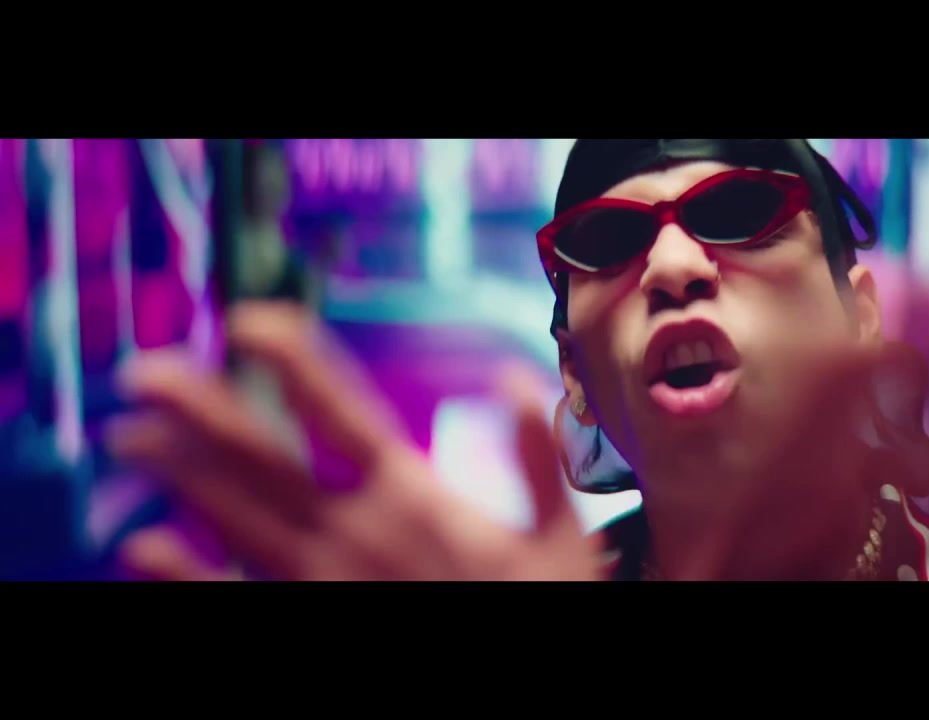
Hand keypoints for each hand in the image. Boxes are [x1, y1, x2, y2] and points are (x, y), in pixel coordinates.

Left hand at [109, 302, 600, 580]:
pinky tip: (140, 546)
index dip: (293, 362)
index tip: (249, 320)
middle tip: (144, 373)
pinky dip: (185, 573)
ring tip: (128, 438)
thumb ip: (535, 458)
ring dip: (179, 474)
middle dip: (201, 411)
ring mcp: (324, 582)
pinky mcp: (309, 618)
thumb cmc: (537, 610)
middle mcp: (356, 534)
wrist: (508, 693)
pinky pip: (233, 597)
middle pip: (263, 460)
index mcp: (415, 501)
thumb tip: (509, 374)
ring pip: (235, 519)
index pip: (343, 414)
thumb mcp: (562, 540)